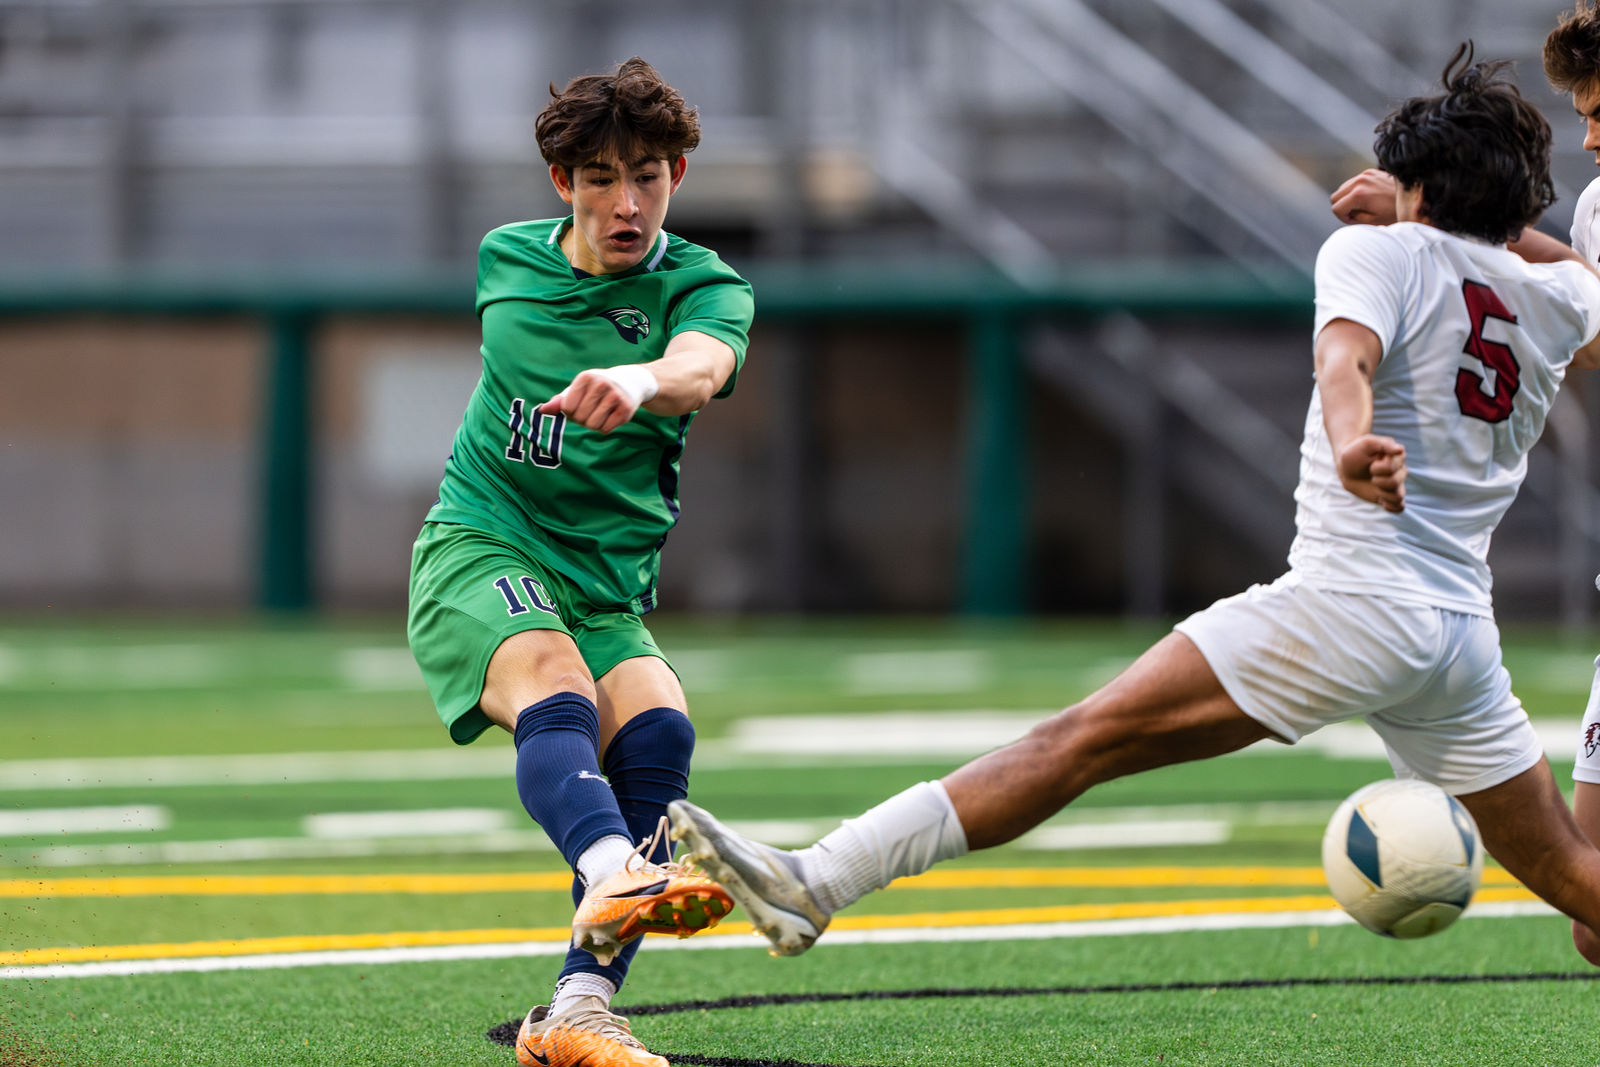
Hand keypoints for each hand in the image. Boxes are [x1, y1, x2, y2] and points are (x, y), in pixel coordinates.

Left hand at [537, 366, 656, 433]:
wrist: (631, 382)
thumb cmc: (597, 388)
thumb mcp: (579, 389)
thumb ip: (560, 401)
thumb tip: (541, 411)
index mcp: (585, 377)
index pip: (567, 408)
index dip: (571, 411)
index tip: (580, 404)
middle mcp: (601, 384)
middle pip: (580, 418)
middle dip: (583, 419)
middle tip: (592, 410)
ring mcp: (615, 396)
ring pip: (593, 426)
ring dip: (594, 424)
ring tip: (601, 413)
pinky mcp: (626, 409)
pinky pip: (606, 430)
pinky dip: (605, 428)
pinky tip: (611, 416)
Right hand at [1330, 169, 1397, 225]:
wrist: (1415, 197)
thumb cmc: (1395, 213)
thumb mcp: (1372, 222)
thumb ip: (1353, 217)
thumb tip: (1345, 212)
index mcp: (1359, 195)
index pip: (1336, 208)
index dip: (1342, 217)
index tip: (1354, 220)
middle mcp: (1360, 181)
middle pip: (1336, 196)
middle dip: (1343, 207)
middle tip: (1356, 213)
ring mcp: (1366, 174)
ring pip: (1343, 188)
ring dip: (1349, 198)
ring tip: (1363, 205)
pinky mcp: (1371, 171)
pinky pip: (1354, 182)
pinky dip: (1356, 190)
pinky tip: (1369, 197)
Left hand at [1336, 434, 1406, 512]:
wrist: (1347, 465)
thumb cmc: (1356, 452)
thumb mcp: (1366, 444)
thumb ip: (1383, 444)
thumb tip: (1399, 450)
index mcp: (1397, 457)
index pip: (1392, 468)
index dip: (1379, 469)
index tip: (1372, 464)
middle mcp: (1399, 471)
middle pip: (1395, 483)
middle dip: (1379, 481)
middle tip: (1371, 476)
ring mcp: (1395, 485)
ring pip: (1398, 497)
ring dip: (1383, 494)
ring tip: (1375, 487)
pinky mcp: (1388, 496)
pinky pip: (1398, 507)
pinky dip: (1392, 507)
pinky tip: (1382, 501)